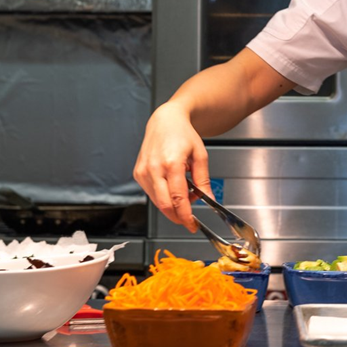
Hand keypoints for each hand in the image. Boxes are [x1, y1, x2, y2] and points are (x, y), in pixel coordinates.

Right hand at [133, 102, 212, 232]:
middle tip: (189, 220)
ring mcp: (143, 171)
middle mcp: (154, 168)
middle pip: (164, 205)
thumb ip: (203, 180)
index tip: (192, 225)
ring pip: (157, 201)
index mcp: (171, 163)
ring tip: (184, 193)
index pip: (178, 199)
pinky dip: (163, 196)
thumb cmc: (182, 134)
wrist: (165, 121)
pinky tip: (172, 186)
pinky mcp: (138, 173)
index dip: (186, 216)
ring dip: (171, 205)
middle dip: (177, 217)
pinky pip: (151, 193)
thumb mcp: (200, 156)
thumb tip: (209, 199)